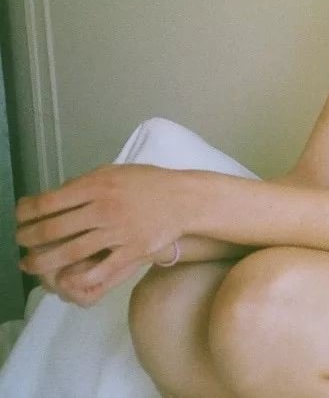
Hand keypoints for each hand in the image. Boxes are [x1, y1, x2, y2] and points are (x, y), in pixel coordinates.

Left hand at [15, 164, 184, 299]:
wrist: (186, 199)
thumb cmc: (149, 183)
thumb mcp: (115, 172)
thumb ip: (85, 184)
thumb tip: (53, 198)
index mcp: (97, 185)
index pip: (47, 202)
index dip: (24, 213)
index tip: (18, 218)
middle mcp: (104, 208)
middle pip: (52, 229)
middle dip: (27, 239)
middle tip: (20, 243)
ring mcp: (118, 232)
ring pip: (69, 253)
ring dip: (42, 262)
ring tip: (30, 264)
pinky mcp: (132, 251)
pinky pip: (99, 271)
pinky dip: (76, 279)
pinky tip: (63, 280)